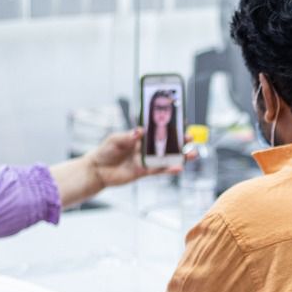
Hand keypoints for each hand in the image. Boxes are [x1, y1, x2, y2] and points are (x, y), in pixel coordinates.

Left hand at [51, 127, 183, 207]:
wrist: (98, 170)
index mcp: (140, 136)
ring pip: (167, 157)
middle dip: (179, 140)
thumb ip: (128, 136)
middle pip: (166, 143)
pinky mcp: (144, 171)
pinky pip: (159, 170)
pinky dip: (169, 169)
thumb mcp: (115, 139)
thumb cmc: (106, 150)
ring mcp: (146, 160)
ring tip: (193, 154)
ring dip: (180, 156)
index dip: (169, 125)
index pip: (157, 128)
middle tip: (190, 137)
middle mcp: (146, 147)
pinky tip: (179, 168)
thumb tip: (140, 131)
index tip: (181, 120)